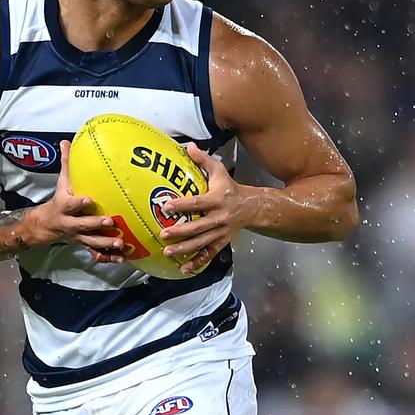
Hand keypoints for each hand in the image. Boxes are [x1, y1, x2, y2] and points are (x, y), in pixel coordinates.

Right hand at [25, 141, 126, 261]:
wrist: (46, 226)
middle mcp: (70, 223)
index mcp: (64, 207)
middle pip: (82, 226)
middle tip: (111, 221)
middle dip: (96, 224)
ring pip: (91, 242)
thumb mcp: (60, 183)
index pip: (71, 204)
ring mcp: (78, 236)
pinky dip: (108, 257)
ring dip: (105, 243)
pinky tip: (121, 258)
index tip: (90, 200)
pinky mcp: (84, 244)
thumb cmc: (59, 201)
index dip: (79, 203)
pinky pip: (96, 253)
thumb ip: (66, 164)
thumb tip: (66, 141)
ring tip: (120, 244)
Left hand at [160, 143, 248, 274]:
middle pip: (199, 227)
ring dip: (185, 249)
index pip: (198, 203)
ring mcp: (221, 232)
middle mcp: (220, 217)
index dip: (182, 205)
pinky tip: (184, 268)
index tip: (166, 206)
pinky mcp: (222, 242)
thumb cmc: (230, 187)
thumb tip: (187, 146)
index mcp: (217, 199)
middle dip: (181, 232)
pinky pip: (209, 254)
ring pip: (202, 243)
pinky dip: (197, 262)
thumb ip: (203, 160)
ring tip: (168, 252)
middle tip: (163, 234)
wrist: (252, 207)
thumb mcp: (219, 171)